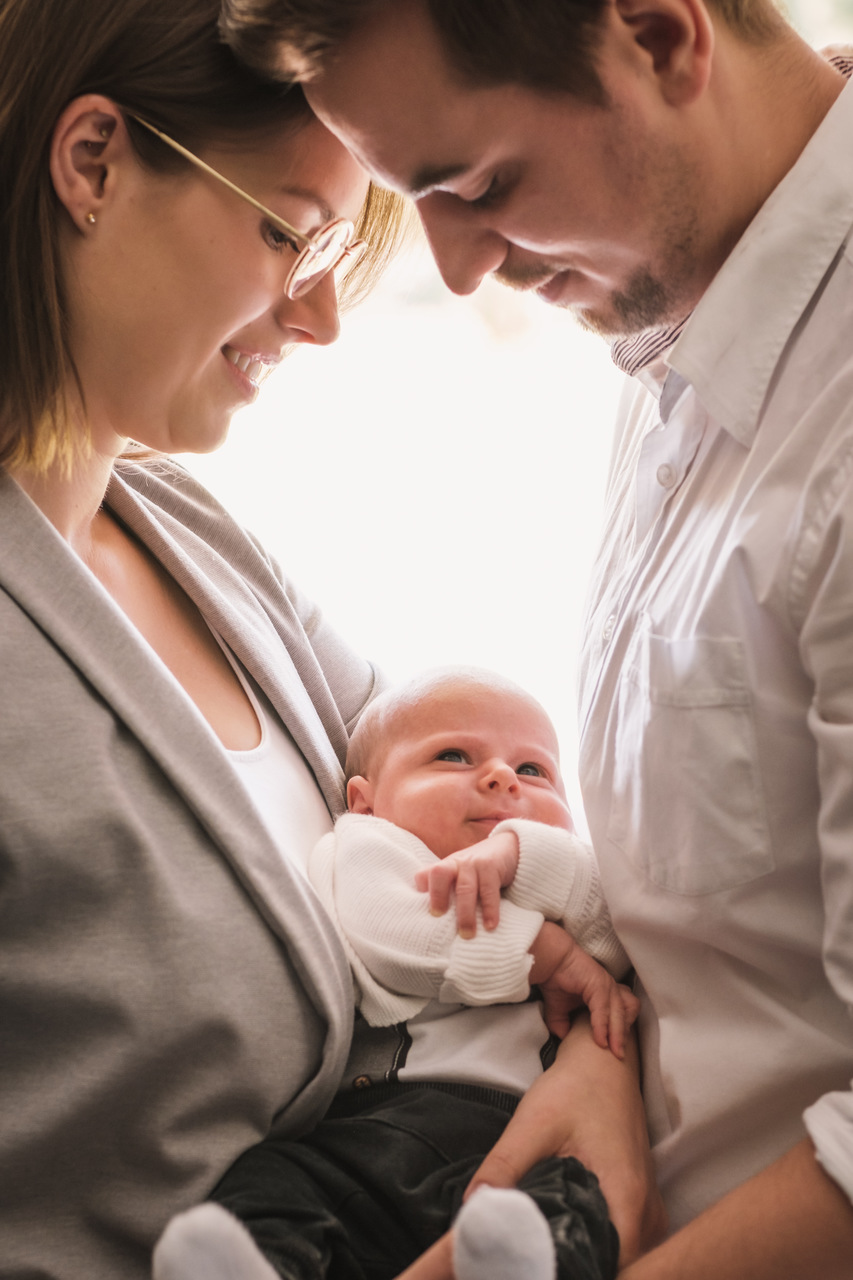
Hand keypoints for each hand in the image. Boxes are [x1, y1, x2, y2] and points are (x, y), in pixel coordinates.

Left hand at [414, 830, 519, 935]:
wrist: (508, 847)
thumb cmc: (478, 869)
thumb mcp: (459, 874)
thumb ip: (446, 889)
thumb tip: (435, 921)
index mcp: (445, 866)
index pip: (424, 874)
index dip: (421, 890)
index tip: (426, 912)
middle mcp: (456, 862)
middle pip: (440, 875)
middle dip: (437, 897)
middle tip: (439, 919)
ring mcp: (473, 863)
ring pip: (465, 887)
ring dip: (465, 913)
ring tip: (467, 934)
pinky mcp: (491, 866)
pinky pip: (489, 890)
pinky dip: (490, 910)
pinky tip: (490, 925)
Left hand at [467, 1014, 666, 1267]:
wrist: (603, 1063)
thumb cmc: (575, 1088)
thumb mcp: (534, 1124)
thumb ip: (503, 1167)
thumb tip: (472, 1210)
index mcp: (627, 1199)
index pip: (608, 1268)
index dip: (572, 1272)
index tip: (533, 1266)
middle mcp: (647, 1213)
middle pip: (615, 1267)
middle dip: (574, 1267)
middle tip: (528, 1259)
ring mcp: (649, 1210)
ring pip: (620, 1257)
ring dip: (586, 1257)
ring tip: (539, 1250)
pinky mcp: (642, 1204)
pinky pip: (623, 1241)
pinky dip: (595, 1243)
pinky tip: (562, 1235)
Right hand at [530, 922, 639, 1056]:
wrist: (549, 962)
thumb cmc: (556, 981)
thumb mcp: (560, 1010)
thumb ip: (564, 1026)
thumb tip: (566, 1041)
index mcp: (606, 994)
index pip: (624, 1014)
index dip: (622, 1032)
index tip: (616, 1051)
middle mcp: (611, 989)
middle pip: (627, 1015)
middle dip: (624, 1037)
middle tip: (620, 1056)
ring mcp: (607, 986)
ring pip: (619, 1013)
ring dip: (618, 1034)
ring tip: (614, 1051)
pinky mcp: (599, 984)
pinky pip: (604, 1009)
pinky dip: (602, 1026)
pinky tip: (600, 1040)